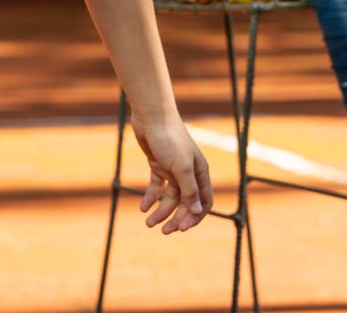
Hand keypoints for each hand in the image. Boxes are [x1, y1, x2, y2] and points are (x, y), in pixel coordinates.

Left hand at [130, 110, 212, 233]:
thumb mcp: (181, 166)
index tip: (181, 228)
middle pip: (185, 203)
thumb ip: (189, 190)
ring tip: (148, 222)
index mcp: (200, 173)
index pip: (203, 202)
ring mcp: (172, 169)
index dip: (194, 217)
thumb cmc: (170, 138)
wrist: (151, 116)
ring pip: (169, 197)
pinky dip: (150, 196)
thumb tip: (196, 212)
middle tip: (163, 231)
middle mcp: (188, 173)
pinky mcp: (158, 164)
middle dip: (175, 218)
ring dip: (160, 211)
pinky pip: (156, 186)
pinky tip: (143, 207)